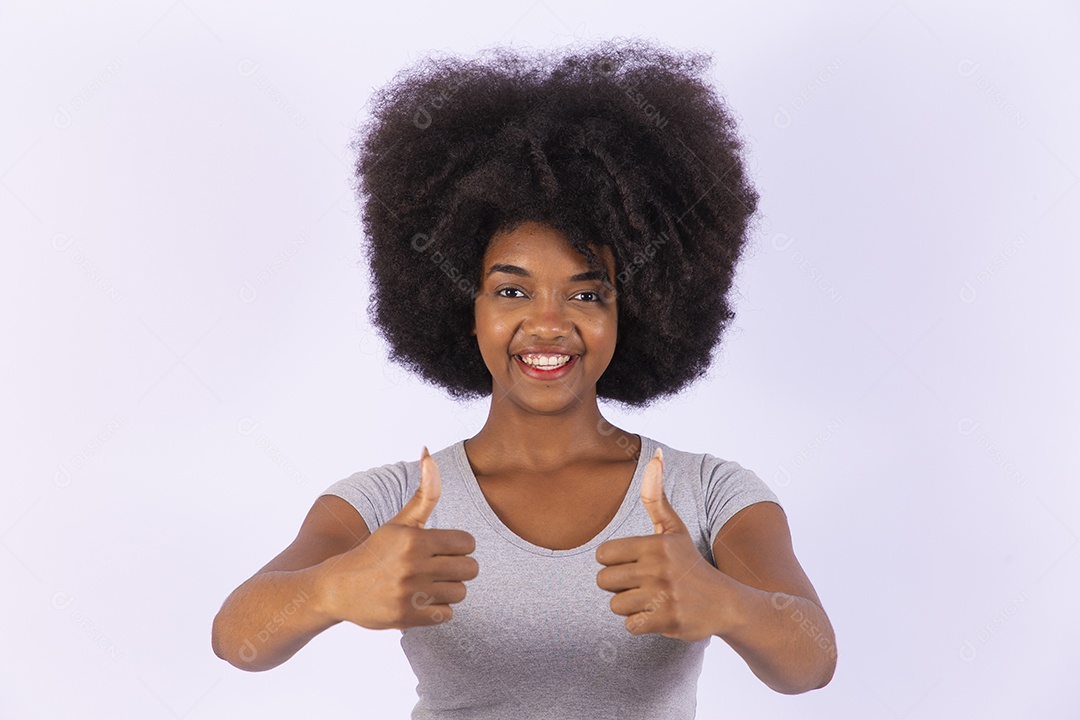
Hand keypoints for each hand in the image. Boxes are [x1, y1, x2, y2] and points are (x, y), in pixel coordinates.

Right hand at [318, 446, 478, 629]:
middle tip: (438, 568)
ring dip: (448, 590)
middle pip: (470, 569)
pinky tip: (421, 601)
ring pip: (460, 593)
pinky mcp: (406, 618)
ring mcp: (410, 593)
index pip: (468, 543)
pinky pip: (448, 615)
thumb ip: (424, 493)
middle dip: (458, 568)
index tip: (444, 549)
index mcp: (414, 539)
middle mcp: (413, 566)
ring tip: (429, 585)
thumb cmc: (375, 551)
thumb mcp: (399, 522)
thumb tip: (428, 451)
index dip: (459, 546)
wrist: (336, 588)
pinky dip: (438, 610)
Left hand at [595, 447, 734, 641]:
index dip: (614, 562)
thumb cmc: (691, 563)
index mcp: (655, 543)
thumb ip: (657, 496)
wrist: (727, 603)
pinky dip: (641, 624)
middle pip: (604, 581)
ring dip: (630, 606)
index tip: (635, 564)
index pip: (603, 555)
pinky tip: (658, 614)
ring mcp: (663, 594)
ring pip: (615, 605)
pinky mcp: (668, 620)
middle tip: (643, 584)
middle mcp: (659, 567)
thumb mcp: (675, 528)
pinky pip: (630, 626)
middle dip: (619, 586)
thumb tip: (656, 454)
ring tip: (652, 599)